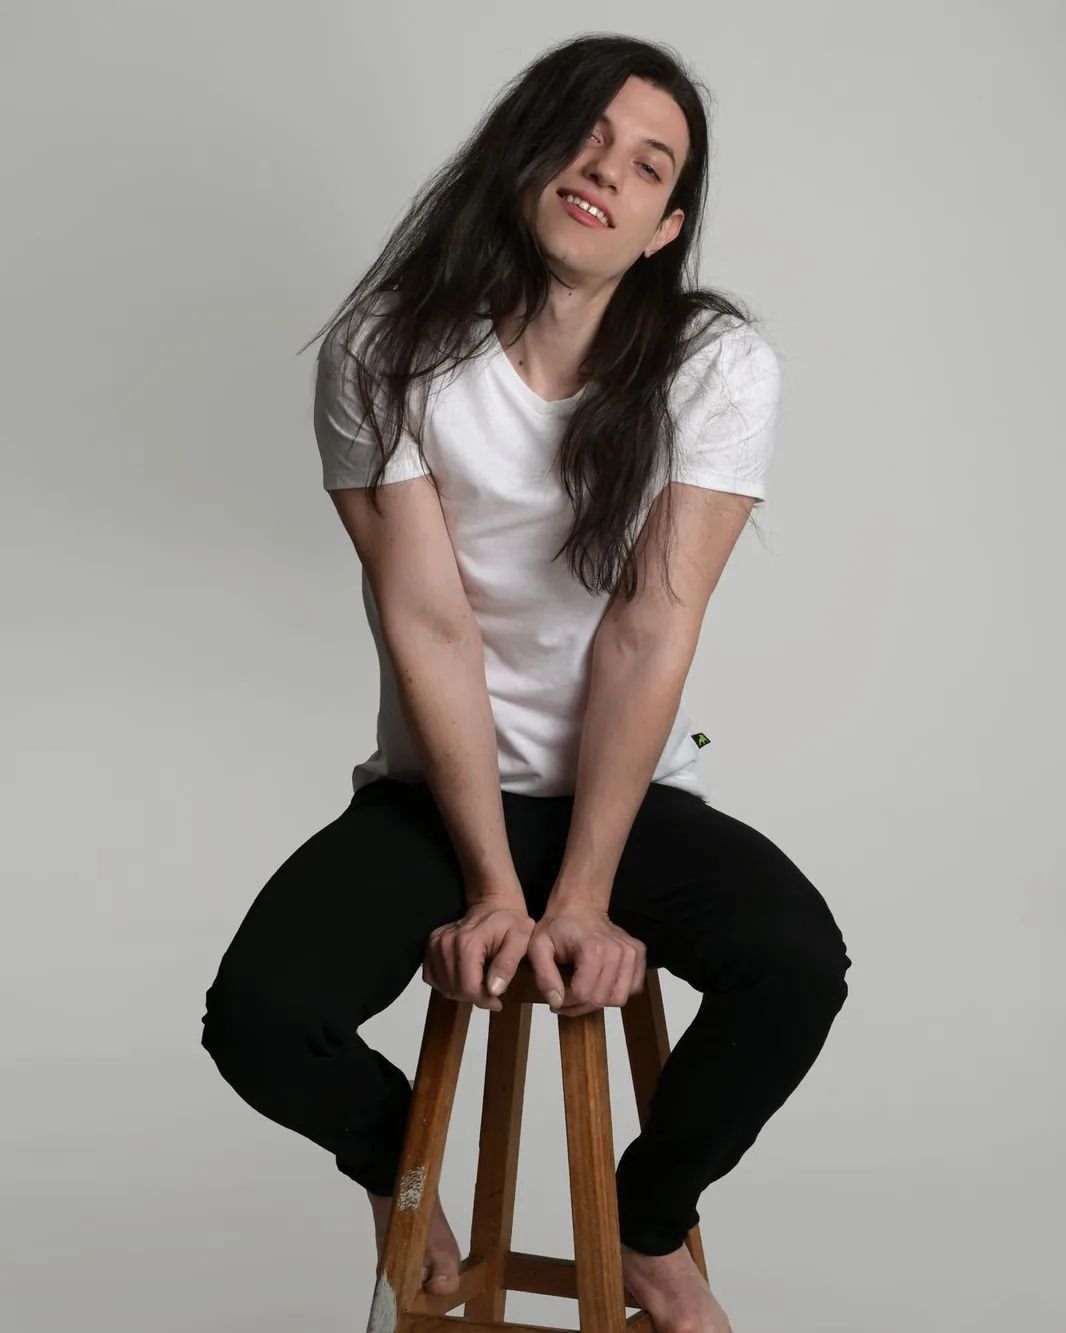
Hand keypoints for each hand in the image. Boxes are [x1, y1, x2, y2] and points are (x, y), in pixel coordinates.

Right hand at [422, 896, 534, 1011]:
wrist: (494, 904)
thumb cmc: (509, 921)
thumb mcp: (520, 941)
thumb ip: (507, 965)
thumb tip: (493, 990)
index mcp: (468, 941)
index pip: (468, 987)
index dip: (484, 1000)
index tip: (497, 1001)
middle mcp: (447, 942)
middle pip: (455, 989)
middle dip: (475, 996)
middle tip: (491, 991)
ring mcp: (436, 943)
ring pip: (443, 987)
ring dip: (462, 991)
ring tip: (479, 981)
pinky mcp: (431, 945)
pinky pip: (432, 977)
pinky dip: (447, 983)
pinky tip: (464, 976)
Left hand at [526, 905, 646, 1016]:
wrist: (579, 906)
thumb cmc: (559, 925)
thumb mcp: (538, 947)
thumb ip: (544, 976)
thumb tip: (556, 1001)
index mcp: (593, 948)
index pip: (584, 994)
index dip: (567, 1003)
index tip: (557, 999)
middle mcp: (617, 950)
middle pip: (601, 1000)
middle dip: (580, 1006)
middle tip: (566, 999)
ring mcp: (631, 952)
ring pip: (619, 998)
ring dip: (599, 1000)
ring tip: (583, 991)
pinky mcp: (638, 954)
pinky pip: (633, 988)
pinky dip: (616, 990)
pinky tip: (600, 982)